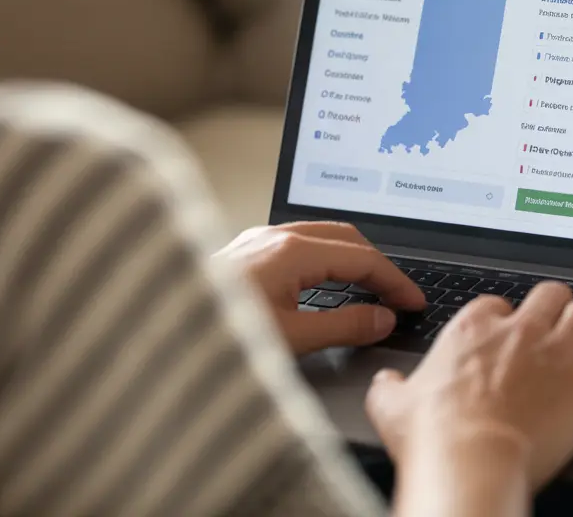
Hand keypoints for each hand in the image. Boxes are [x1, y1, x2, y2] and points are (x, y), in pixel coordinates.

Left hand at [217, 222, 425, 354]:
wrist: (158, 331)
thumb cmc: (218, 333)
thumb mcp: (292, 337)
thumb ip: (345, 326)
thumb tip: (382, 318)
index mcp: (292, 250)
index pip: (362, 258)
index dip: (394, 280)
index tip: (414, 301)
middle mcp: (274, 236)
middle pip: (345, 237)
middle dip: (377, 263)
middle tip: (398, 292)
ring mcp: (256, 240)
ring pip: (320, 237)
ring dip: (350, 259)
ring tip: (369, 287)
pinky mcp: (242, 252)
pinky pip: (296, 244)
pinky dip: (323, 260)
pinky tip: (323, 282)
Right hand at [366, 282, 572, 490]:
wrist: (470, 463)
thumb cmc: (434, 438)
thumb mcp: (391, 408)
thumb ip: (390, 389)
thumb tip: (385, 385)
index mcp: (473, 327)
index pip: (497, 304)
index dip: (504, 322)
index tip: (504, 340)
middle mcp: (520, 330)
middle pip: (549, 294)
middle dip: (554, 309)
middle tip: (554, 328)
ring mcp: (559, 351)